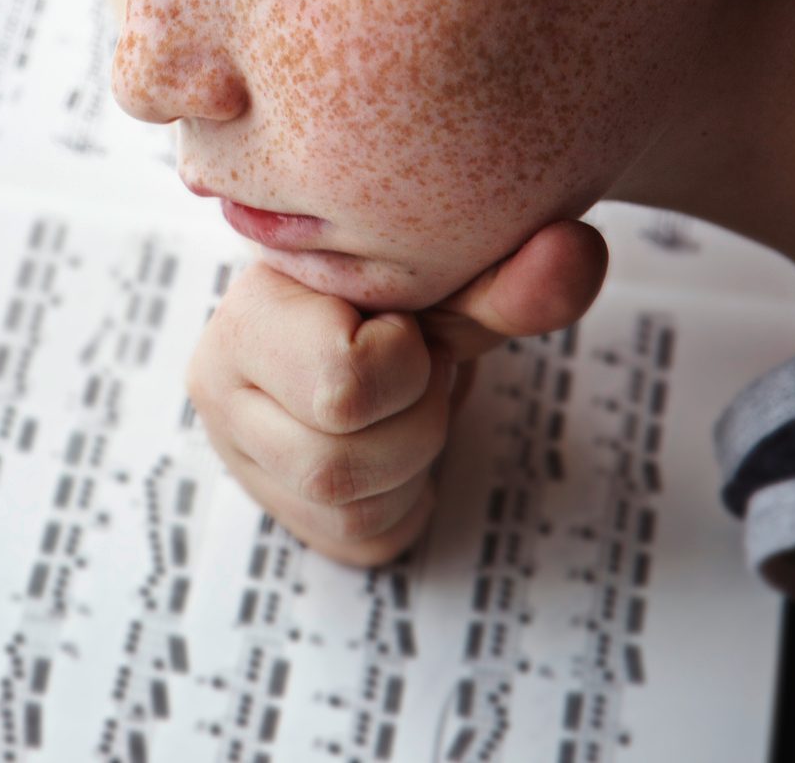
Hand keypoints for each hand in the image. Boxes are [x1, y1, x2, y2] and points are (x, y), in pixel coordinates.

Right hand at [186, 221, 608, 565]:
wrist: (373, 315)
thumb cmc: (401, 289)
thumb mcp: (444, 280)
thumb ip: (502, 278)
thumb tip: (577, 254)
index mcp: (244, 317)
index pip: (340, 382)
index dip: (405, 362)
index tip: (400, 326)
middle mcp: (218, 389)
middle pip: (337, 464)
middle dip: (415, 420)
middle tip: (415, 372)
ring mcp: (240, 457)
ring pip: (347, 507)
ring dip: (412, 461)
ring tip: (405, 404)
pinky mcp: (282, 512)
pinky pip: (362, 539)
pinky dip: (407, 499)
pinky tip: (399, 447)